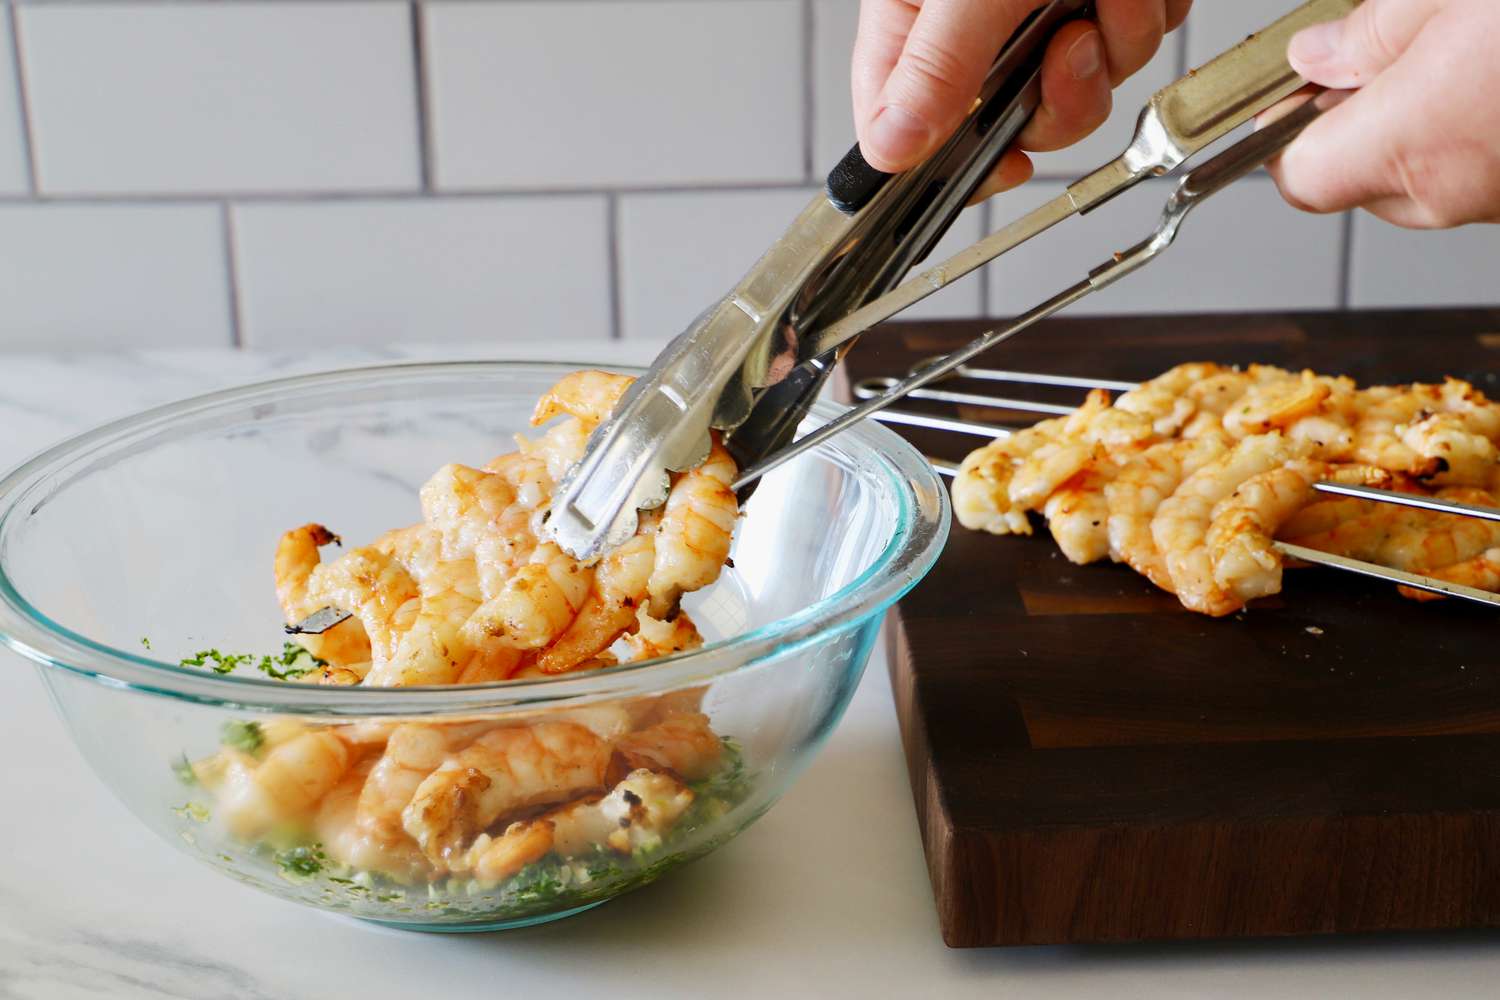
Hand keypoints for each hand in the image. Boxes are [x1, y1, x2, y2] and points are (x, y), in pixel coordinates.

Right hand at [852, 0, 1191, 197]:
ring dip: (1115, 43)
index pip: (910, 129)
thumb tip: (888, 151)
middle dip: (1060, 98)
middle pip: (1015, 123)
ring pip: (1085, 85)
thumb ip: (936, 67)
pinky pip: (1134, 41)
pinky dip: (1144, 11)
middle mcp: (975, 25)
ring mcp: (1042, 12)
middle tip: (1072, 47)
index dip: (957, 165)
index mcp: (915, 21)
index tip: (1004, 165)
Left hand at [1270, 0, 1499, 227]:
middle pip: (1351, 180)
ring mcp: (1494, 200)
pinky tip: (1485, 79)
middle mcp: (1450, 191)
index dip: (1283, 135)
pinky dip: (1459, 133)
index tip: (1293, 88)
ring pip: (1411, 179)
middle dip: (1348, 123)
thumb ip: (1372, 30)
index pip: (1300, 176)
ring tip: (1447, 58)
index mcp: (1411, 143)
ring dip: (1408, 127)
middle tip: (1376, 59)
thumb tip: (1316, 54)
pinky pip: (1465, 173)